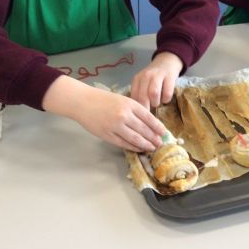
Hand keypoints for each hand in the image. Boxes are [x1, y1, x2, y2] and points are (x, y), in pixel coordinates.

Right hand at [42, 75, 165, 151]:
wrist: (84, 102)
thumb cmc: (104, 99)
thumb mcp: (123, 99)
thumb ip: (135, 110)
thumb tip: (148, 123)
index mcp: (130, 104)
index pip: (149, 118)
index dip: (158, 127)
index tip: (164, 133)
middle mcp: (125, 115)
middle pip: (144, 130)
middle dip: (154, 138)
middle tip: (160, 144)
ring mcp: (116, 126)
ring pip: (135, 138)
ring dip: (145, 144)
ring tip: (152, 148)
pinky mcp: (107, 135)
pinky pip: (123, 143)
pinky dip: (133, 147)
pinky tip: (138, 148)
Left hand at [130, 52, 183, 109]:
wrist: (167, 61)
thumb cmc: (153, 77)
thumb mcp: (143, 83)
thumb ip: (139, 94)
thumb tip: (137, 113)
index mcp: (137, 79)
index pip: (134, 97)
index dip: (137, 108)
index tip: (141, 114)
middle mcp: (146, 76)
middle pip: (142, 96)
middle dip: (146, 108)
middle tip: (149, 113)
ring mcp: (158, 75)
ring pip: (153, 93)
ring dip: (156, 102)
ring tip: (157, 103)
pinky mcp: (169, 77)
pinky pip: (167, 93)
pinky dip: (166, 99)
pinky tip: (165, 98)